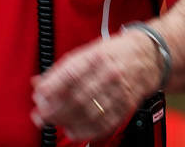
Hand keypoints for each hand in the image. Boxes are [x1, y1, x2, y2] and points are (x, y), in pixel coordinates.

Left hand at [31, 27, 162, 140]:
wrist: (146, 57)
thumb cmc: (111, 53)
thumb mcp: (83, 53)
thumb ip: (60, 70)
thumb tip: (38, 83)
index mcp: (94, 58)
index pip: (70, 74)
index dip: (52, 87)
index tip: (38, 96)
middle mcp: (107, 75)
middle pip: (78, 97)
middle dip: (56, 109)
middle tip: (40, 115)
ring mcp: (118, 92)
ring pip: (91, 112)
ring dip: (68, 121)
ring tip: (53, 123)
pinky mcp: (126, 106)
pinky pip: (106, 122)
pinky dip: (87, 131)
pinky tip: (73, 131)